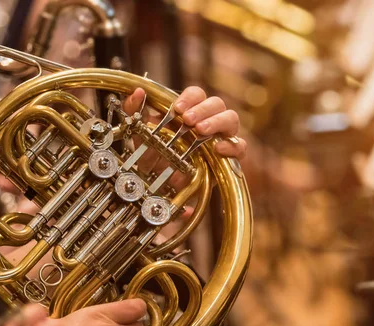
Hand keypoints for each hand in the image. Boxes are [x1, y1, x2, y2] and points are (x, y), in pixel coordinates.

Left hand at [123, 86, 246, 158]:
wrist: (160, 184)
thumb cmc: (154, 154)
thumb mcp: (139, 133)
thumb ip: (134, 111)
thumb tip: (137, 93)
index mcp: (190, 110)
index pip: (197, 94)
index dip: (190, 97)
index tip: (178, 108)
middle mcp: (208, 120)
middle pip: (217, 103)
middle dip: (203, 109)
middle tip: (188, 121)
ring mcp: (221, 137)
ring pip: (231, 119)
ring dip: (217, 122)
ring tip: (200, 131)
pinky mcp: (228, 157)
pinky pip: (240, 146)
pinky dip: (232, 145)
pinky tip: (218, 148)